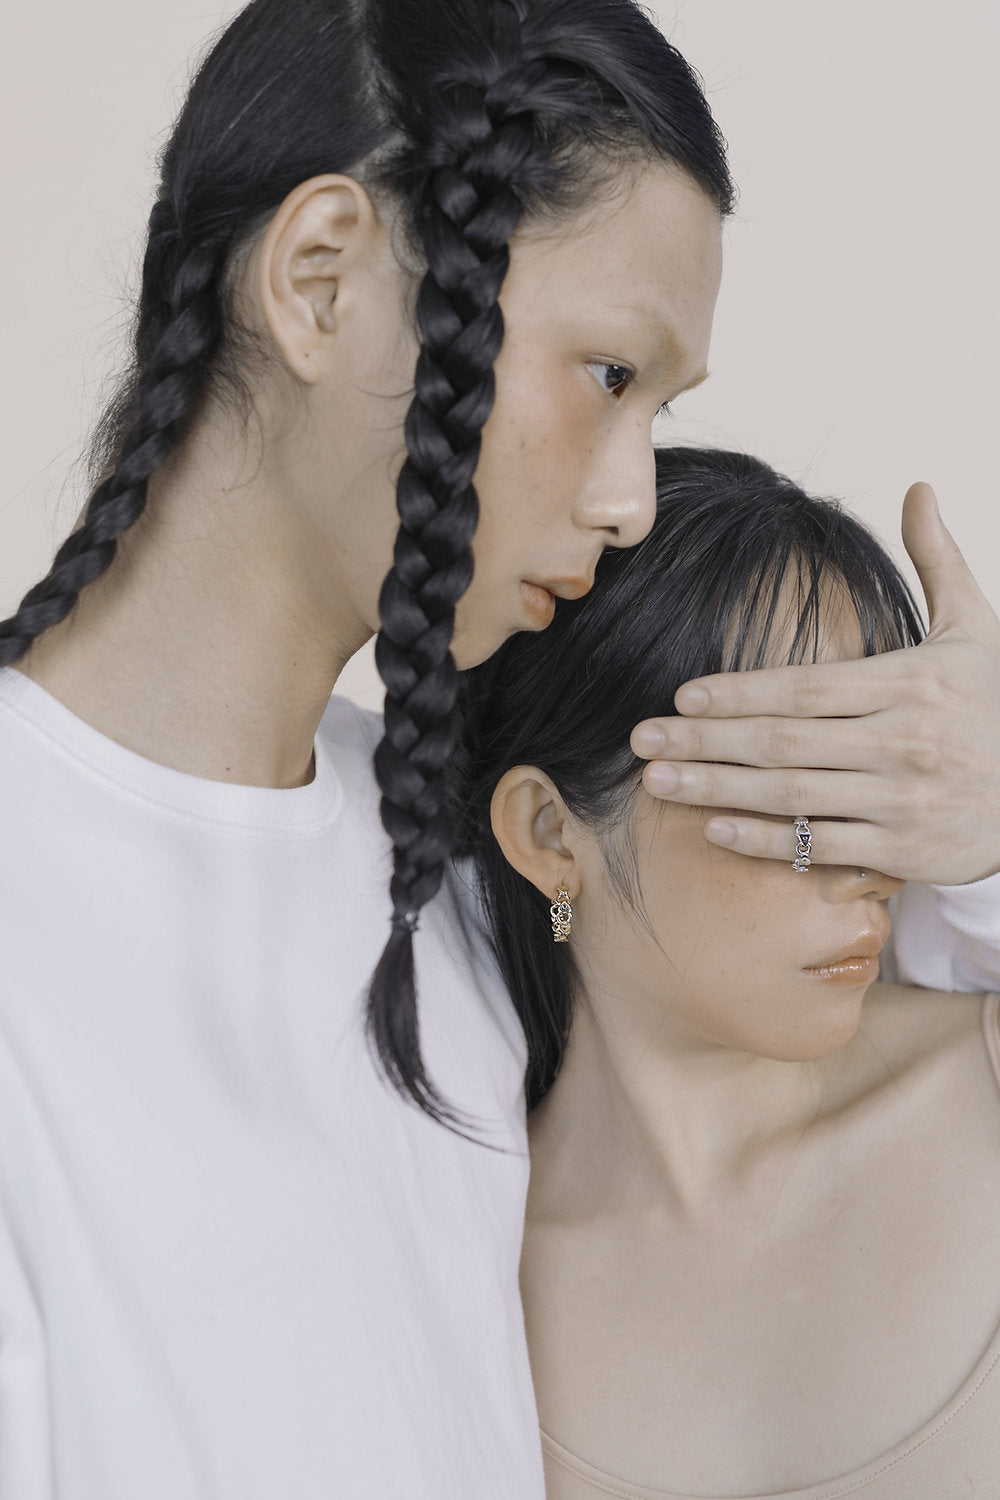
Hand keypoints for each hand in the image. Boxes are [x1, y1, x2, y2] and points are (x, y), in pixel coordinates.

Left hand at [630, 484, 999, 884]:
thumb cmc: (997, 708)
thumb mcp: (978, 629)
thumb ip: (939, 561)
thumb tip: (919, 488)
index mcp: (912, 684)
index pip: (807, 687)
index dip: (740, 692)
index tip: (682, 694)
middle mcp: (904, 742)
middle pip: (783, 741)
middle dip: (705, 740)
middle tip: (642, 737)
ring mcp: (902, 800)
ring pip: (791, 795)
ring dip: (716, 788)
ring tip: (657, 780)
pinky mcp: (903, 849)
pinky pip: (820, 844)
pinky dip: (765, 838)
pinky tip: (713, 825)